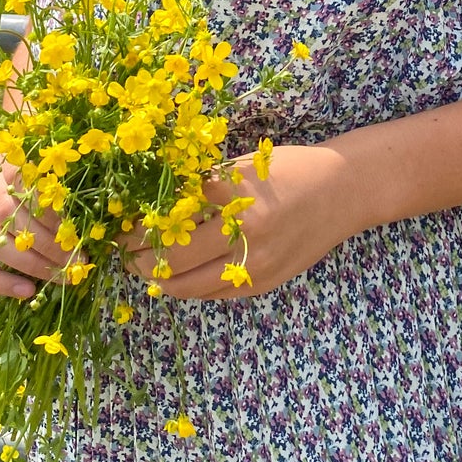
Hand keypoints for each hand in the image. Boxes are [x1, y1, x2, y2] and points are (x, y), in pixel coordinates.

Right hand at [0, 148, 82, 300]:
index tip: (74, 233)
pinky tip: (28, 291)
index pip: (22, 189)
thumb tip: (86, 219)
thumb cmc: (38, 178)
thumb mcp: (47, 175)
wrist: (3, 184)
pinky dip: (3, 283)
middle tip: (73, 261)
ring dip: (30, 264)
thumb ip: (57, 189)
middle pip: (7, 218)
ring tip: (58, 276)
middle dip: (45, 244)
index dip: (48, 214)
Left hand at [124, 143, 367, 300]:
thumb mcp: (240, 168)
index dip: (138, 229)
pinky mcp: (264, 283)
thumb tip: (153, 206)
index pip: (169, 220)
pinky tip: (179, 279)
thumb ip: (202, 188)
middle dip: (140, 259)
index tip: (119, 228)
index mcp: (233, 198)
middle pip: (173, 260)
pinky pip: (216, 294)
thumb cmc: (288, 169)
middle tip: (123, 254)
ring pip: (191, 287)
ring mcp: (255, 265)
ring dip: (161, 281)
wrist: (342, 191)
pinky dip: (192, 289)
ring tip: (145, 270)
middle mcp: (243, 236)